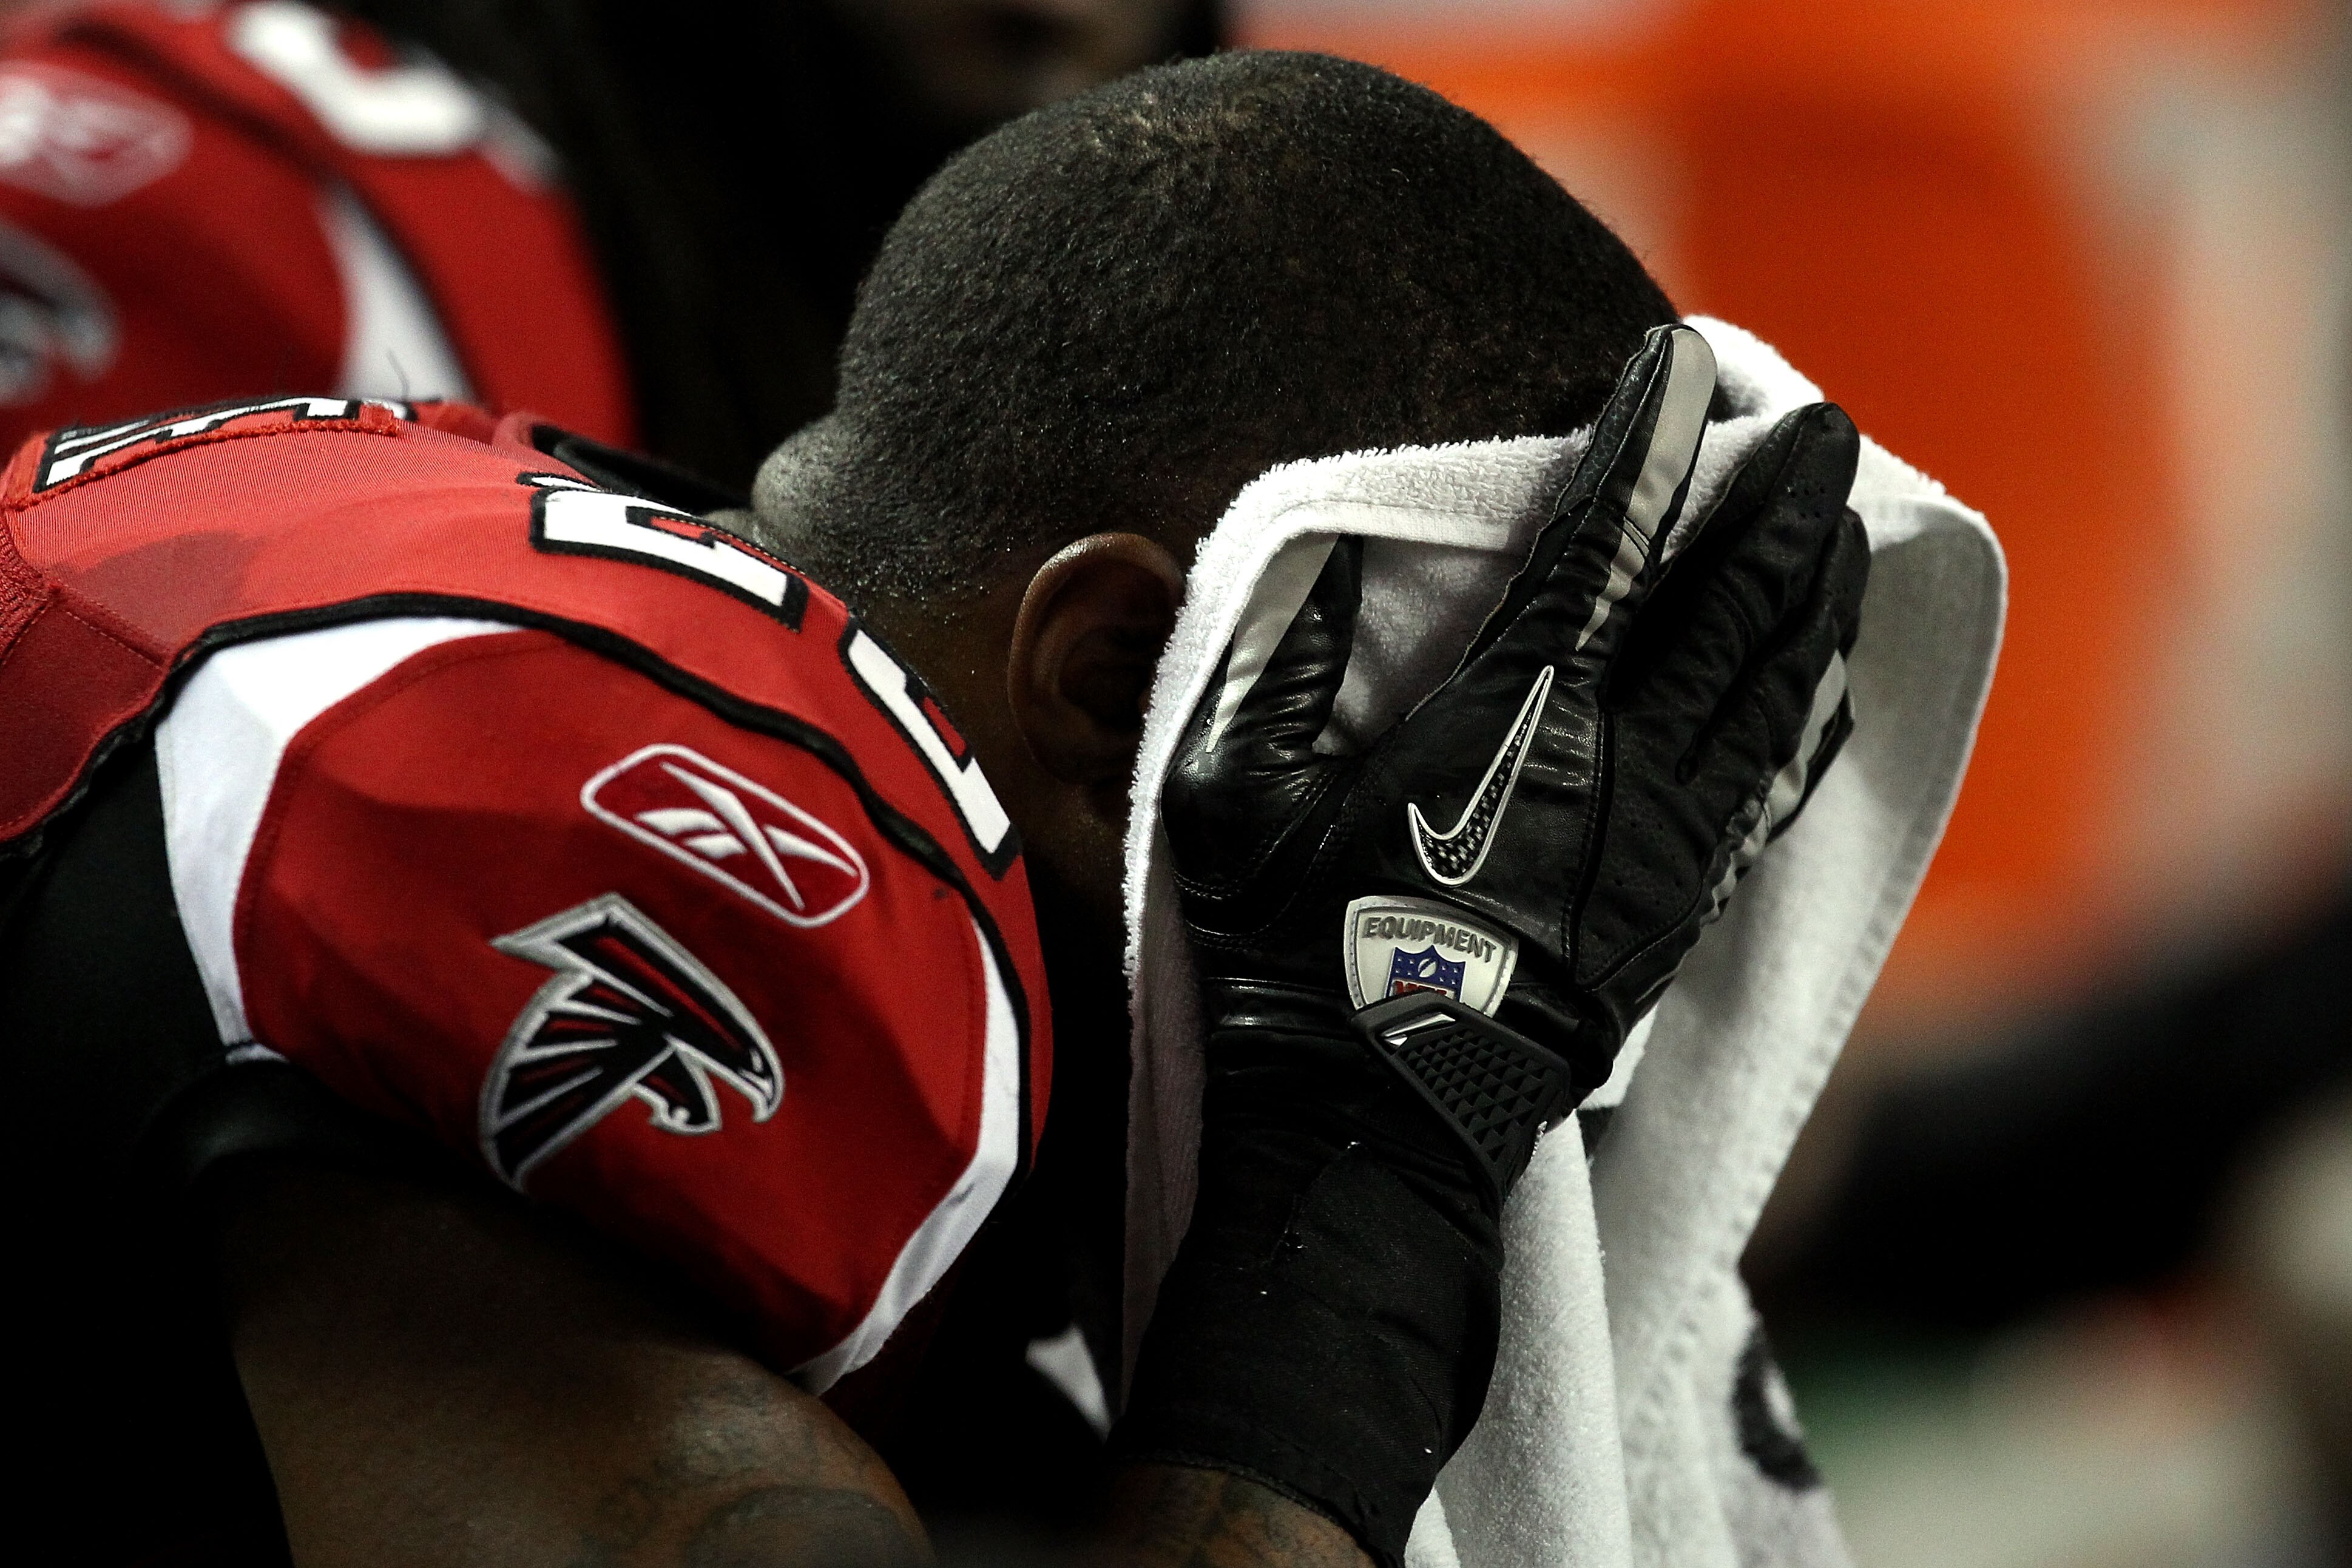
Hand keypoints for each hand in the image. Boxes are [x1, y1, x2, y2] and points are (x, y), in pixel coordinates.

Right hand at [1163, 324, 1869, 1197]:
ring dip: (1816, 592)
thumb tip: (1324, 566)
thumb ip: (1273, 673)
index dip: (1648, 441)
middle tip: (1815, 423)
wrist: (1377, 1139)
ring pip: (1775, 687)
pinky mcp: (1680, 910)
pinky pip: (1772, 781)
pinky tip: (1822, 672)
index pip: (1604, 545)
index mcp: (1508, 724)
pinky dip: (1809, 704)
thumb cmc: (1288, 967)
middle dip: (1779, 499)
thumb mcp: (1226, 805)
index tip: (1678, 361)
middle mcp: (1615, 769)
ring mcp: (1663, 843)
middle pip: (1730, 603)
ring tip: (1847, 521)